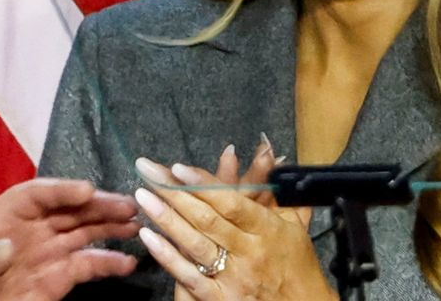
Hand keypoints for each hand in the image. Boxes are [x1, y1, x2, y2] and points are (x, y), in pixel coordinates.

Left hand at [0, 178, 140, 300]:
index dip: (60, 190)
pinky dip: (106, 264)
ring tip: (135, 224)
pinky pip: (83, 268)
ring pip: (80, 233)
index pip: (33, 195)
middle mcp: (24, 233)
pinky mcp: (51, 283)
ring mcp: (40, 257)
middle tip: (129, 204)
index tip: (86, 191)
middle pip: (65, 210)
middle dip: (96, 205)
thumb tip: (10, 245)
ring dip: (108, 226)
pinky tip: (126, 262)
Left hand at [131, 158, 333, 300]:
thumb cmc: (298, 267)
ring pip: (195, 244)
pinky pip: (190, 276)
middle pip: (207, 219)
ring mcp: (233, 276)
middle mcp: (250, 251)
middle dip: (174, 192)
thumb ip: (278, 191)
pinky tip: (149, 237)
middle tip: (148, 171)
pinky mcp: (220, 298)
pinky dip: (168, 257)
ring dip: (166, 219)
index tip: (179, 167)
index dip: (205, 184)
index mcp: (268, 230)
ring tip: (142, 196)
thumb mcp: (295, 227)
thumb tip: (271, 153)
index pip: (232, 203)